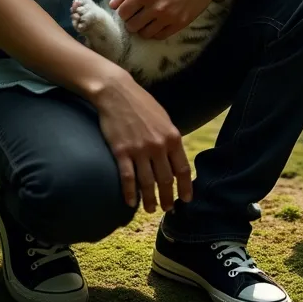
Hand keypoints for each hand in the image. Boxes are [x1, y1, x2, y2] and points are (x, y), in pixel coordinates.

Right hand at [94, 71, 192, 212]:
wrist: (116, 92)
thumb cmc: (141, 104)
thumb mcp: (163, 118)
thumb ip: (170, 139)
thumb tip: (175, 158)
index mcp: (172, 137)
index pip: (183, 169)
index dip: (185, 187)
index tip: (186, 199)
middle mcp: (158, 146)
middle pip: (166, 180)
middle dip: (168, 197)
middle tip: (167, 208)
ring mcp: (139, 150)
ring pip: (147, 183)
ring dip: (150, 200)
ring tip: (151, 208)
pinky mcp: (121, 151)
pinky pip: (127, 178)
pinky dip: (130, 193)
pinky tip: (131, 203)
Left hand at [109, 0, 222, 39]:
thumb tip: (113, 3)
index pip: (123, 12)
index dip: (123, 11)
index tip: (130, 7)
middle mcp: (155, 7)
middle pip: (132, 26)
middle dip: (132, 20)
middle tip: (138, 13)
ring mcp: (168, 17)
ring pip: (145, 34)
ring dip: (143, 27)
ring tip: (149, 18)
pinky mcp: (180, 24)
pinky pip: (160, 36)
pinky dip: (156, 31)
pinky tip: (159, 22)